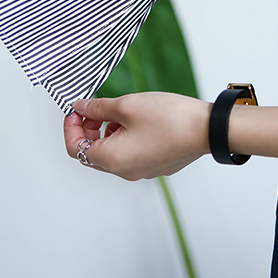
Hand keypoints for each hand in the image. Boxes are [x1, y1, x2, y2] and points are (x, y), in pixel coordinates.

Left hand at [63, 92, 211, 180]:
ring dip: (107, 132)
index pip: (75, 148)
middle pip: (92, 152)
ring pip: (112, 152)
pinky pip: (130, 154)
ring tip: (120, 111)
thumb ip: (97, 108)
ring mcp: (141, 171)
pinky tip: (136, 120)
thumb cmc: (169, 119)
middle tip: (95, 108)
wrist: (207, 129)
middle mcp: (124, 171)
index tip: (76, 110)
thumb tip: (80, 108)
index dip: (70, 126)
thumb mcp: (126, 105)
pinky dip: (124, 137)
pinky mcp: (155, 165)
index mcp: (111, 159)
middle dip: (88, 128)